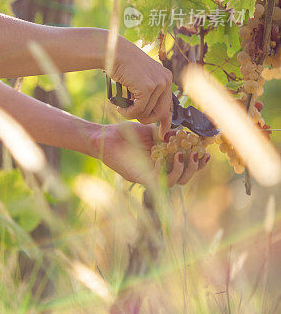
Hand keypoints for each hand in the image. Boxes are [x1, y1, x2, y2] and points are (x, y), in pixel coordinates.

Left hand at [92, 122, 209, 187]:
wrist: (106, 136)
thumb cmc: (127, 133)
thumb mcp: (151, 132)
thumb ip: (167, 134)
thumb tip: (184, 135)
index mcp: (165, 161)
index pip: (187, 167)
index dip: (199, 162)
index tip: (207, 152)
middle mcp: (159, 171)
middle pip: (184, 178)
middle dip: (194, 168)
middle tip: (197, 155)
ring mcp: (150, 176)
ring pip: (174, 182)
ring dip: (181, 170)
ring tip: (181, 154)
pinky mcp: (139, 177)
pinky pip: (156, 180)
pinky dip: (163, 170)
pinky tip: (162, 158)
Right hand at [108, 36, 173, 139]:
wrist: (113, 52)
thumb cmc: (122, 66)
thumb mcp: (140, 80)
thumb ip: (148, 94)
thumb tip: (153, 115)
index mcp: (166, 78)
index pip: (169, 106)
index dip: (165, 122)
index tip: (162, 134)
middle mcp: (166, 80)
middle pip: (160, 113)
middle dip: (145, 119)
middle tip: (130, 115)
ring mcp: (158, 83)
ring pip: (147, 113)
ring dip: (131, 113)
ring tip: (121, 105)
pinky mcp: (148, 87)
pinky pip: (138, 110)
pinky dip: (126, 112)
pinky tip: (119, 106)